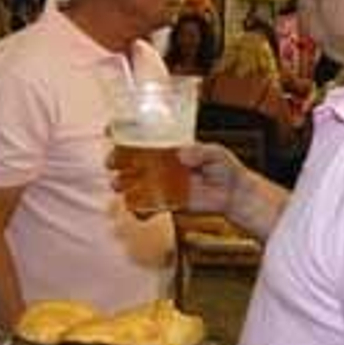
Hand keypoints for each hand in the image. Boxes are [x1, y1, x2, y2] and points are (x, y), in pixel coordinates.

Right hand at [108, 143, 246, 216]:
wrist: (233, 194)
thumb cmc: (225, 168)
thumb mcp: (216, 153)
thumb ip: (201, 151)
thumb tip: (183, 154)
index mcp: (169, 147)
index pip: (143, 136)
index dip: (123, 133)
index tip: (110, 132)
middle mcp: (161, 164)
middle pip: (130, 160)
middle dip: (116, 160)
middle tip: (112, 163)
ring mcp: (162, 183)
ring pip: (133, 183)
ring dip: (122, 185)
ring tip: (120, 186)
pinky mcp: (167, 202)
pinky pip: (146, 207)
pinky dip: (139, 211)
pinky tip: (139, 212)